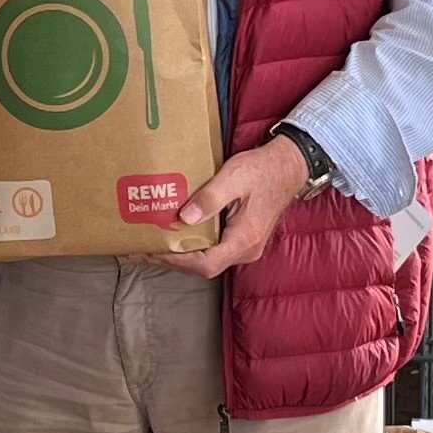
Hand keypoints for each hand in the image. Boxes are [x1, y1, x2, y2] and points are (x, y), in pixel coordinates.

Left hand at [159, 135, 313, 278]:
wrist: (289, 166)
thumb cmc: (264, 170)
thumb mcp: (234, 178)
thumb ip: (210, 199)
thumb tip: (185, 217)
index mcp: (244, 239)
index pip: (205, 263)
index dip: (177, 261)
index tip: (153, 252)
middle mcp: (246, 249)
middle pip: (203, 266)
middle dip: (172, 260)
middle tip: (143, 251)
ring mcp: (246, 246)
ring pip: (208, 260)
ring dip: (181, 255)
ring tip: (153, 245)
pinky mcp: (242, 238)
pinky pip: (214, 250)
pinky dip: (193, 246)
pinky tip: (176, 235)